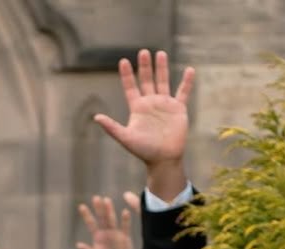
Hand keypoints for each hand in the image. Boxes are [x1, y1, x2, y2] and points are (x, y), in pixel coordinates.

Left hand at [74, 193, 139, 248]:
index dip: (87, 215)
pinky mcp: (124, 237)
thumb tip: (78, 245)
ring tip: (106, 200)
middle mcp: (106, 233)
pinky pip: (125, 227)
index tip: (81, 206)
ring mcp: (115, 234)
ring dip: (109, 210)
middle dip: (99, 208)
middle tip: (96, 197)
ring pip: (112, 220)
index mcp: (97, 238)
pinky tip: (124, 212)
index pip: (91, 224)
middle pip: (102, 218)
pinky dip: (125, 220)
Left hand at [95, 49, 192, 167]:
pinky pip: (183, 92)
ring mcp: (165, 105)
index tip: (123, 61)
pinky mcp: (178, 109)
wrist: (163, 159)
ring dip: (162, 68)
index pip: (130, 88)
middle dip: (145, 67)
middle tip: (143, 52)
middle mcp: (150, 104)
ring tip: (160, 53)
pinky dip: (187, 82)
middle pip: (147, 81)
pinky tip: (189, 70)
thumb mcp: (126, 138)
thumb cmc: (143, 151)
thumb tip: (95, 117)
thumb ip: (112, 127)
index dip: (127, 75)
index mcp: (137, 109)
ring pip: (163, 82)